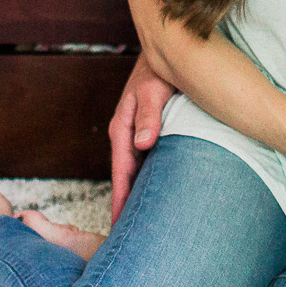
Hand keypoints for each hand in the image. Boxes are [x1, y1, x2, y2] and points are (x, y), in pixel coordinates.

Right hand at [109, 55, 175, 221]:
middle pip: (125, 177)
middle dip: (125, 204)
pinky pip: (145, 161)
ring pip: (135, 171)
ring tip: (140, 223)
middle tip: (127, 237)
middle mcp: (126, 134)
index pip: (120, 172)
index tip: (118, 225)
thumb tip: (142, 144)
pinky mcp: (148, 131)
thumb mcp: (153, 89)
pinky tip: (155, 192)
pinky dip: (146, 178)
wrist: (166, 50)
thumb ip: (149, 115)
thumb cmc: (159, 68)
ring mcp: (136, 133)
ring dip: (136, 193)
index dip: (120, 199)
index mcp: (122, 128)